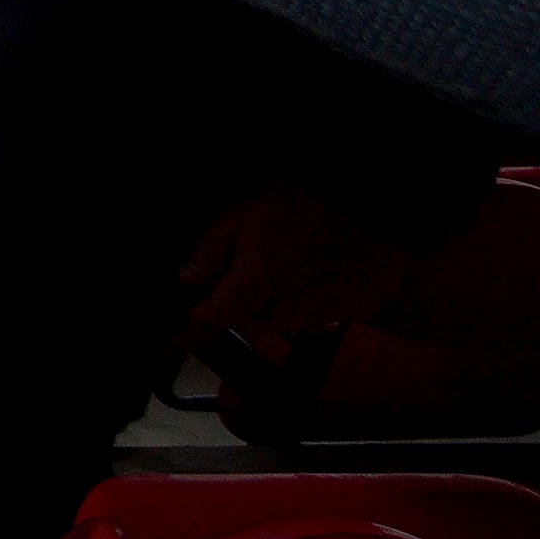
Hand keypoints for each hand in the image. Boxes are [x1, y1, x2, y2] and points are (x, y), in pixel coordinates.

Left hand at [180, 187, 415, 344]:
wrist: (364, 201)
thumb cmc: (305, 197)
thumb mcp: (241, 210)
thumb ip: (211, 249)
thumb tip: (188, 276)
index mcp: (261, 278)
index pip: (216, 319)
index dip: (191, 331)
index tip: (175, 341)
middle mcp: (296, 302)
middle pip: (254, 323)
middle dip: (243, 305)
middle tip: (251, 272)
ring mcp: (333, 307)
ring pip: (291, 323)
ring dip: (280, 305)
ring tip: (289, 265)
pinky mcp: (362, 306)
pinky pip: (329, 319)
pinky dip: (318, 304)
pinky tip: (319, 274)